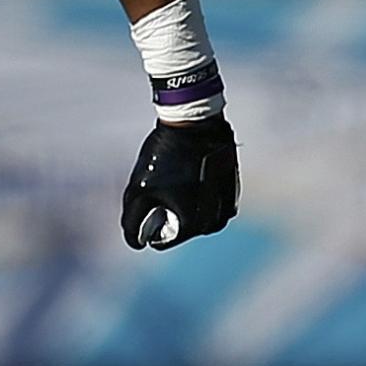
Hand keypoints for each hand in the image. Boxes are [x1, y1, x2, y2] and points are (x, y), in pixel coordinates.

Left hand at [122, 116, 237, 249]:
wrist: (195, 122)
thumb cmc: (164, 156)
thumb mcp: (138, 191)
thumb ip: (132, 222)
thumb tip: (137, 243)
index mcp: (194, 225)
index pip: (162, 240)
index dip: (148, 223)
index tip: (149, 198)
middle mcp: (215, 220)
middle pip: (181, 228)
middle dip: (167, 213)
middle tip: (160, 187)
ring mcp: (228, 205)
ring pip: (197, 216)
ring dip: (184, 205)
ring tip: (175, 178)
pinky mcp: (233, 190)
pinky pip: (212, 204)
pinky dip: (199, 195)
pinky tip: (189, 173)